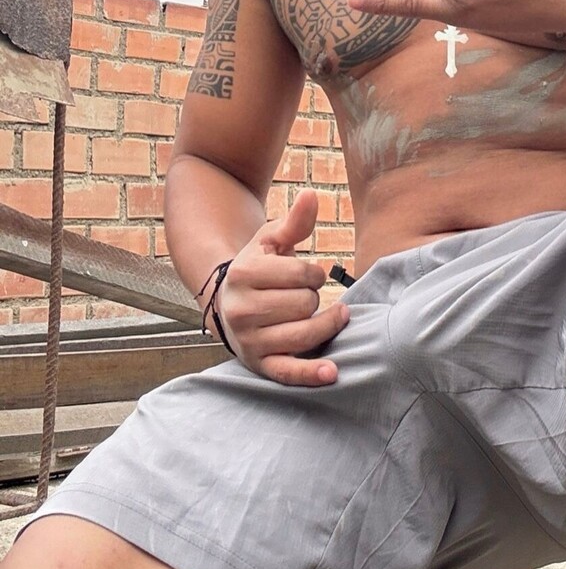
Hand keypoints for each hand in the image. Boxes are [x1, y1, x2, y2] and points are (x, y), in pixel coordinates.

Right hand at [214, 190, 348, 386]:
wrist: (229, 304)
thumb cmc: (259, 268)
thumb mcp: (271, 241)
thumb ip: (295, 222)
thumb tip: (312, 194)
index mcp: (244, 274)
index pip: (302, 274)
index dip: (315, 273)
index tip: (309, 274)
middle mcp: (241, 309)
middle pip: (306, 304)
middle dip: (313, 297)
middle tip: (303, 296)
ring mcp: (250, 340)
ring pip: (305, 334)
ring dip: (324, 325)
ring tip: (327, 316)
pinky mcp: (260, 365)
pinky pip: (289, 372)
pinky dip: (311, 374)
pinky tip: (332, 373)